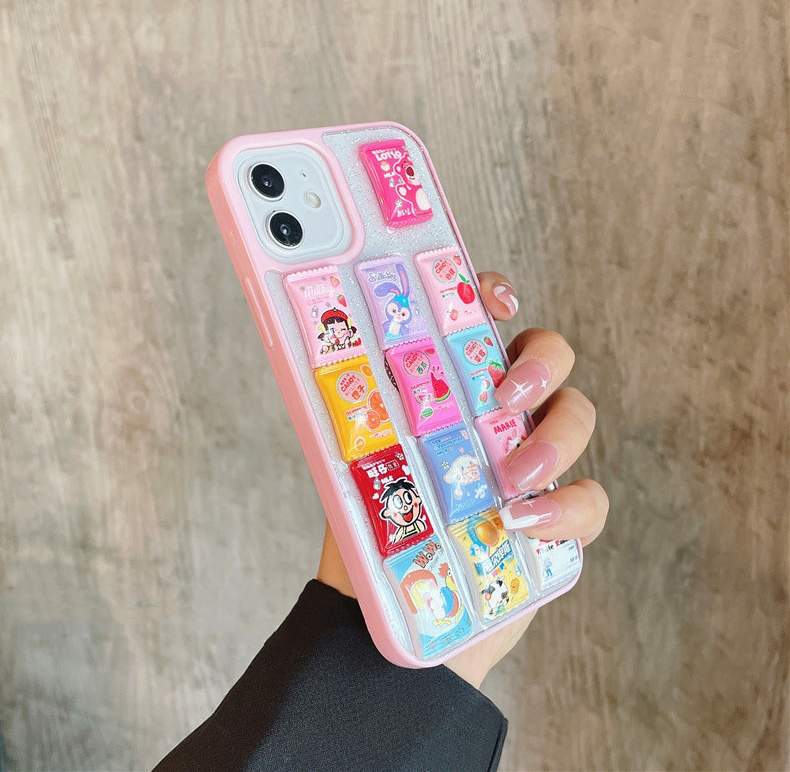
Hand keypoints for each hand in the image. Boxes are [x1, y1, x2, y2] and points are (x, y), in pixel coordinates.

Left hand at [317, 271, 608, 687]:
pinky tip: (524, 524)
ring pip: (578, 417)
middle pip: (551, 356)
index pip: (485, 323)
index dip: (497, 296)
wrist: (390, 615)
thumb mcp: (354, 464)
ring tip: (510, 477)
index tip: (497, 301)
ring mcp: (534, 463)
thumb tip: (319, 358)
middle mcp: (500, 416)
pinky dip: (568, 508)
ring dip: (554, 440)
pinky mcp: (558, 517)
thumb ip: (353, 413)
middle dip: (542, 364)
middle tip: (506, 396)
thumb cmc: (372, 532)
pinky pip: (591, 499)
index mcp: (453, 391)